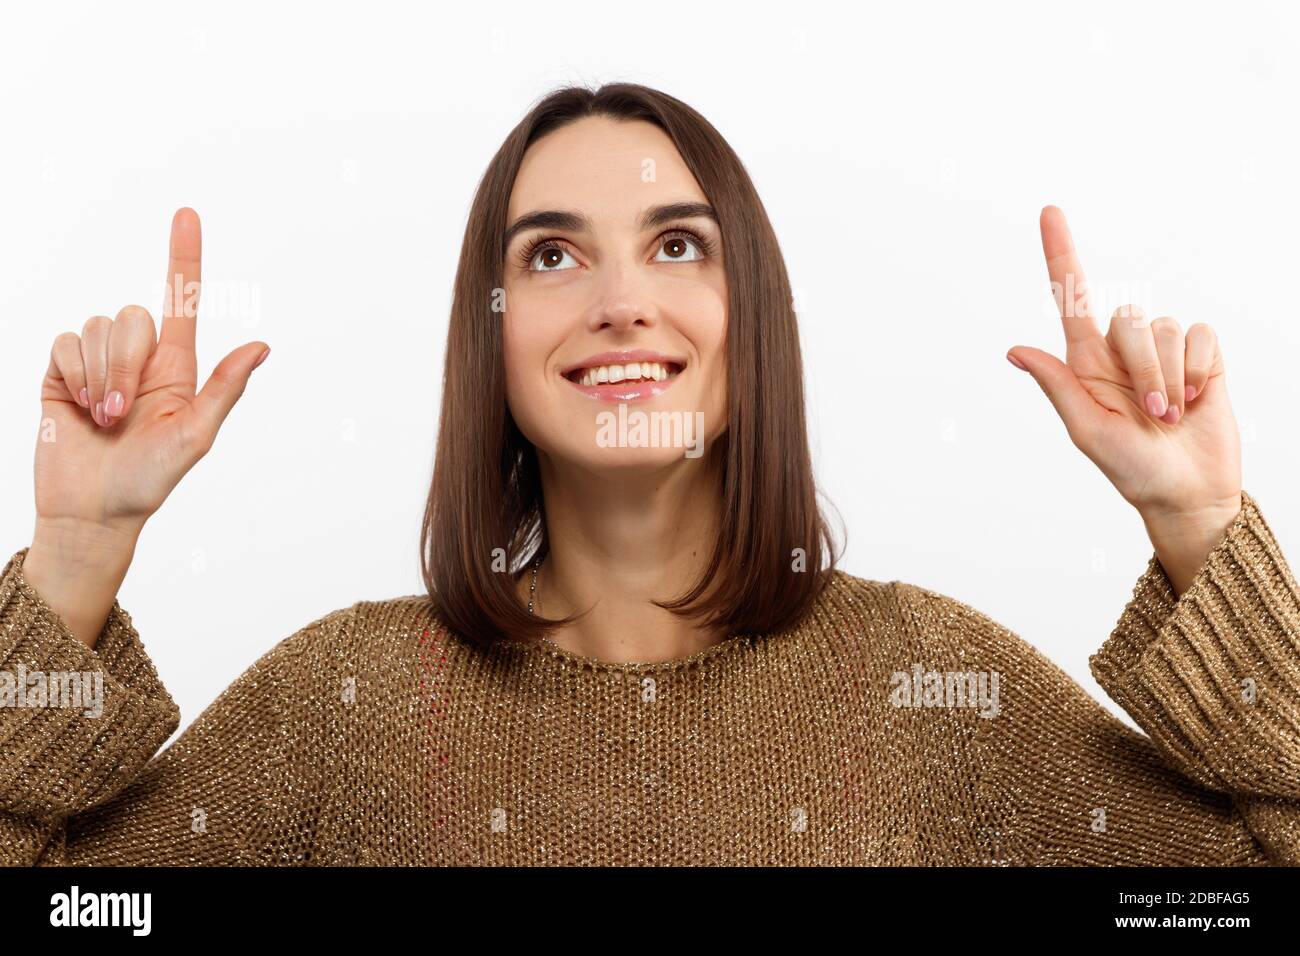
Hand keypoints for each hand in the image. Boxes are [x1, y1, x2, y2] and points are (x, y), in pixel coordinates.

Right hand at [34, 207, 268, 536]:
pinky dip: (75, 376)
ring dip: (101, 377)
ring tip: (105, 418)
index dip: (184, 256)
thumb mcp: (195, 436)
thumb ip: (224, 389)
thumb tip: (262, 347)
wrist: (92, 510)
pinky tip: (81, 409)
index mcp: (177, 368)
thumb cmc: (150, 480)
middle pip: (133, 316)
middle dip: (126, 364)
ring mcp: (99, 363)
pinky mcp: (62, 372)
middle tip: (123, 413)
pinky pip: (65, 343)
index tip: (187, 214)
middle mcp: (139, 359)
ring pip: (98, 327)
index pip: (182, 301)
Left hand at [1007, 206, 1242, 593]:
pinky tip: (1199, 397)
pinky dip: (1201, 369)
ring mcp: (1164, 352)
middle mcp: (1123, 350)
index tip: (1049, 212)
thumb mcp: (1087, 431)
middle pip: (1128, 318)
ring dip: (1172, 376)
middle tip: (1152, 413)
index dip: (1061, 253)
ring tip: (1172, 414)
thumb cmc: (1132, 469)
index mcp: (1086, 362)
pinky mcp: (1203, 356)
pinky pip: (1202, 336)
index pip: (1072, 297)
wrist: (1188, 492)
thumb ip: (1057, 386)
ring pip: (1167, 328)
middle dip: (1144, 367)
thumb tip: (1015, 350)